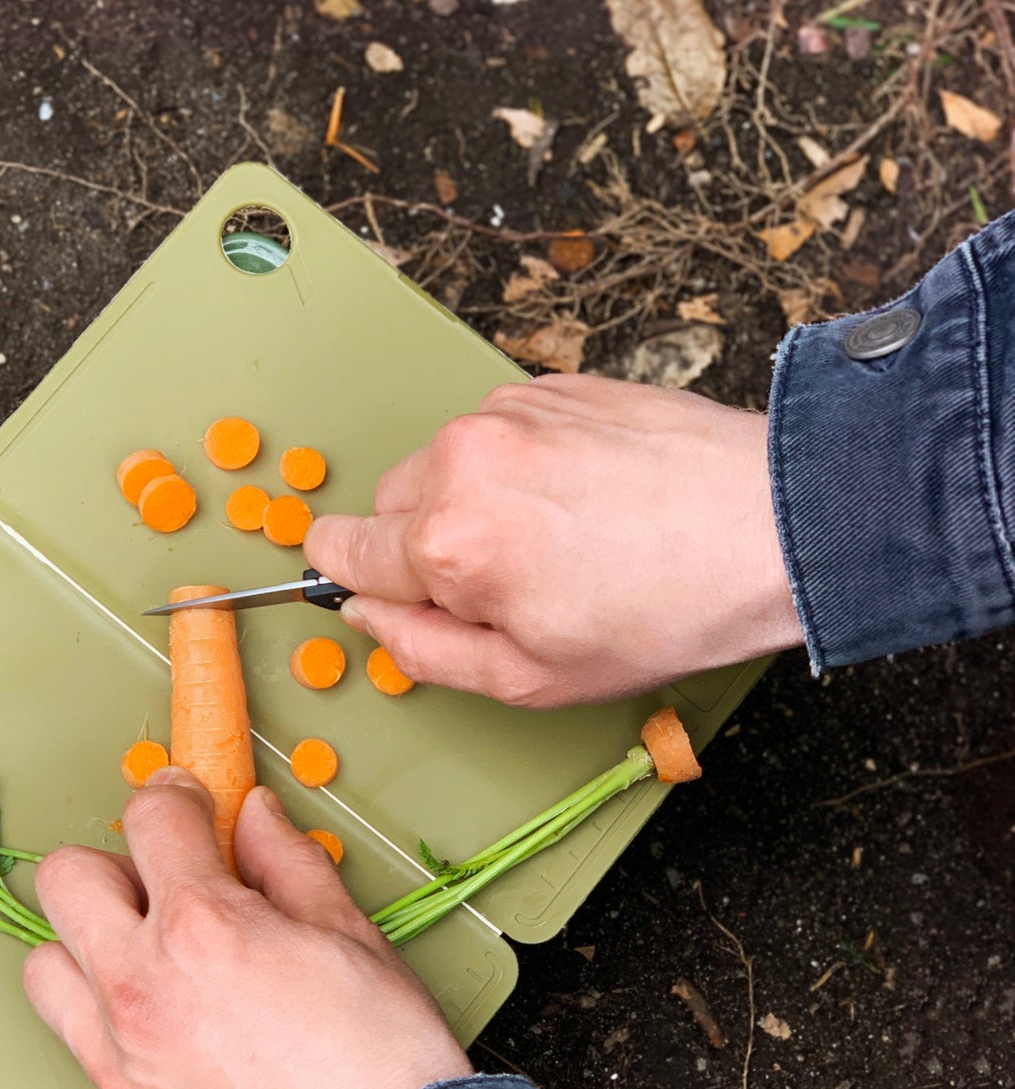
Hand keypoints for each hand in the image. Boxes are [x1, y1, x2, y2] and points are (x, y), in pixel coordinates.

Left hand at [23, 771, 470, 1088]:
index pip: (148, 818)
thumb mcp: (351, 935)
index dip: (175, 798)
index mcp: (200, 928)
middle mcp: (139, 993)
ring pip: (47, 973)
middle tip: (165, 890)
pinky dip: (125, 1047)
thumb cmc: (387, 1067)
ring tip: (152, 972)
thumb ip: (288, 866)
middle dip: (114, 870)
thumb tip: (256, 821)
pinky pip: (91, 1064)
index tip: (189, 808)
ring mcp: (120, 1070)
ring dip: (89, 955)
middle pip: (64, 882)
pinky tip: (186, 1061)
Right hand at [305, 373, 803, 708]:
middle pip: (384, 506)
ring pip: (437, 465)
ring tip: (552, 539)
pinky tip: (578, 499)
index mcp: (447, 542)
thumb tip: (365, 616)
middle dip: (421, 546)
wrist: (775, 526)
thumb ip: (422, 651)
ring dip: (467, 502)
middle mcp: (461, 459)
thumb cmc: (666, 611)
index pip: (339, 549)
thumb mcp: (530, 677)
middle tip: (501, 584)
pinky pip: (494, 432)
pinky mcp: (552, 385)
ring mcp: (507, 411)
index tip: (385, 592)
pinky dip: (514, 465)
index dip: (354, 580)